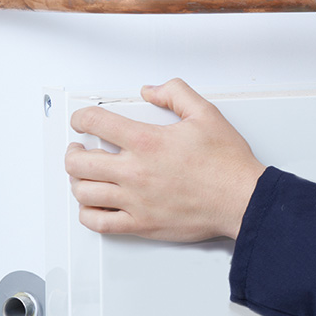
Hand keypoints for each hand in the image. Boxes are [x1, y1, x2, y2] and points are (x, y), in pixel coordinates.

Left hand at [65, 79, 265, 241]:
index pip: (95, 122)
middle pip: (77, 162)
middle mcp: (135, 171)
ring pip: (83, 192)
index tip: (83, 120)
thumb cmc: (227, 163)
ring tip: (84, 175)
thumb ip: (176, 93)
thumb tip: (151, 91)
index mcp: (148, 141)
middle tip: (79, 148)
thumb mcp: (206, 114)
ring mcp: (135, 200)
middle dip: (73, 151)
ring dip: (77, 180)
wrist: (242, 199)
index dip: (81, 117)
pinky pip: (99, 223)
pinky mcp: (141, 224)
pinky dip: (87, 213)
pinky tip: (94, 204)